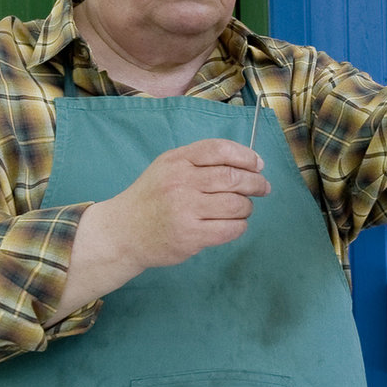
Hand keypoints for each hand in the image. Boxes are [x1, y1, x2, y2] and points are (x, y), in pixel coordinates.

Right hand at [48, 139, 269, 321]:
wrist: (123, 232)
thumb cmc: (152, 198)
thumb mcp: (168, 168)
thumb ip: (201, 161)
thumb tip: (251, 163)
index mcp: (176, 161)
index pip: (220, 150)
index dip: (246, 156)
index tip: (258, 165)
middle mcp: (181, 182)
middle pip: (233, 177)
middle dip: (256, 182)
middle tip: (263, 188)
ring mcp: (185, 210)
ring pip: (236, 204)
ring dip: (247, 207)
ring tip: (243, 208)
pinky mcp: (191, 236)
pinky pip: (230, 229)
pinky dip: (240, 226)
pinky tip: (234, 224)